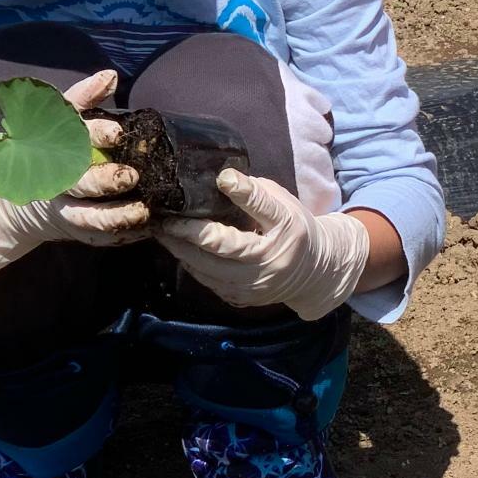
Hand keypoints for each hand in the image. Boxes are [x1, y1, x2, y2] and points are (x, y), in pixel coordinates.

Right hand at [0, 69, 148, 281]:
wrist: (24, 193)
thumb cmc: (53, 145)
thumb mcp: (62, 117)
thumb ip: (85, 97)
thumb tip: (111, 76)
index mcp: (53, 149)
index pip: (73, 140)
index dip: (95, 135)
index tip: (117, 133)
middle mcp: (58, 181)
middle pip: (78, 184)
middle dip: (103, 181)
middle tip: (130, 175)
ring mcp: (66, 209)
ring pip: (87, 218)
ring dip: (114, 216)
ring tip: (142, 211)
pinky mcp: (78, 230)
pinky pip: (99, 237)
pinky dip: (121, 235)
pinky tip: (145, 229)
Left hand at [158, 169, 369, 320]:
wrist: (313, 274)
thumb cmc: (296, 231)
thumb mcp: (284, 205)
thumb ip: (256, 193)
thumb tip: (223, 179)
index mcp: (286, 232)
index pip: (263, 209)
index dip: (243, 193)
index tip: (222, 179)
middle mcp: (269, 262)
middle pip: (222, 247)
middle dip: (188, 232)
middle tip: (164, 218)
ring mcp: (253, 285)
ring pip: (208, 269)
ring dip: (182, 250)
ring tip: (163, 233)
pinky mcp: (241, 299)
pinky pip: (208, 281)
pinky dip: (191, 265)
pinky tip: (180, 250)